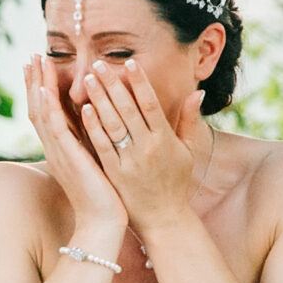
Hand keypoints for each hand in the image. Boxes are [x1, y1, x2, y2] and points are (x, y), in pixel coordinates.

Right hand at [24, 55, 126, 231]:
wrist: (103, 223)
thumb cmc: (104, 196)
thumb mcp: (95, 162)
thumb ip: (91, 141)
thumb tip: (96, 122)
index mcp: (62, 148)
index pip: (47, 112)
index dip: (42, 88)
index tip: (41, 66)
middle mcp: (55, 148)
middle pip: (39, 108)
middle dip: (36, 81)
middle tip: (32, 55)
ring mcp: (59, 153)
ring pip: (43, 114)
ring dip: (39, 87)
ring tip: (37, 63)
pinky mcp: (68, 159)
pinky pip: (56, 130)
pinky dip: (49, 109)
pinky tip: (45, 91)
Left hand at [77, 59, 204, 231]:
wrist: (163, 220)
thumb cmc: (175, 183)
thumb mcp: (187, 152)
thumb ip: (189, 121)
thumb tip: (198, 92)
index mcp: (165, 139)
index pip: (150, 103)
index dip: (139, 81)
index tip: (128, 62)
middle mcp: (148, 148)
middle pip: (128, 109)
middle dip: (113, 84)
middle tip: (98, 64)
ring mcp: (130, 161)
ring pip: (112, 124)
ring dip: (99, 100)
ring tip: (87, 79)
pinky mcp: (115, 174)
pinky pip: (101, 146)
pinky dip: (93, 127)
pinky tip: (84, 109)